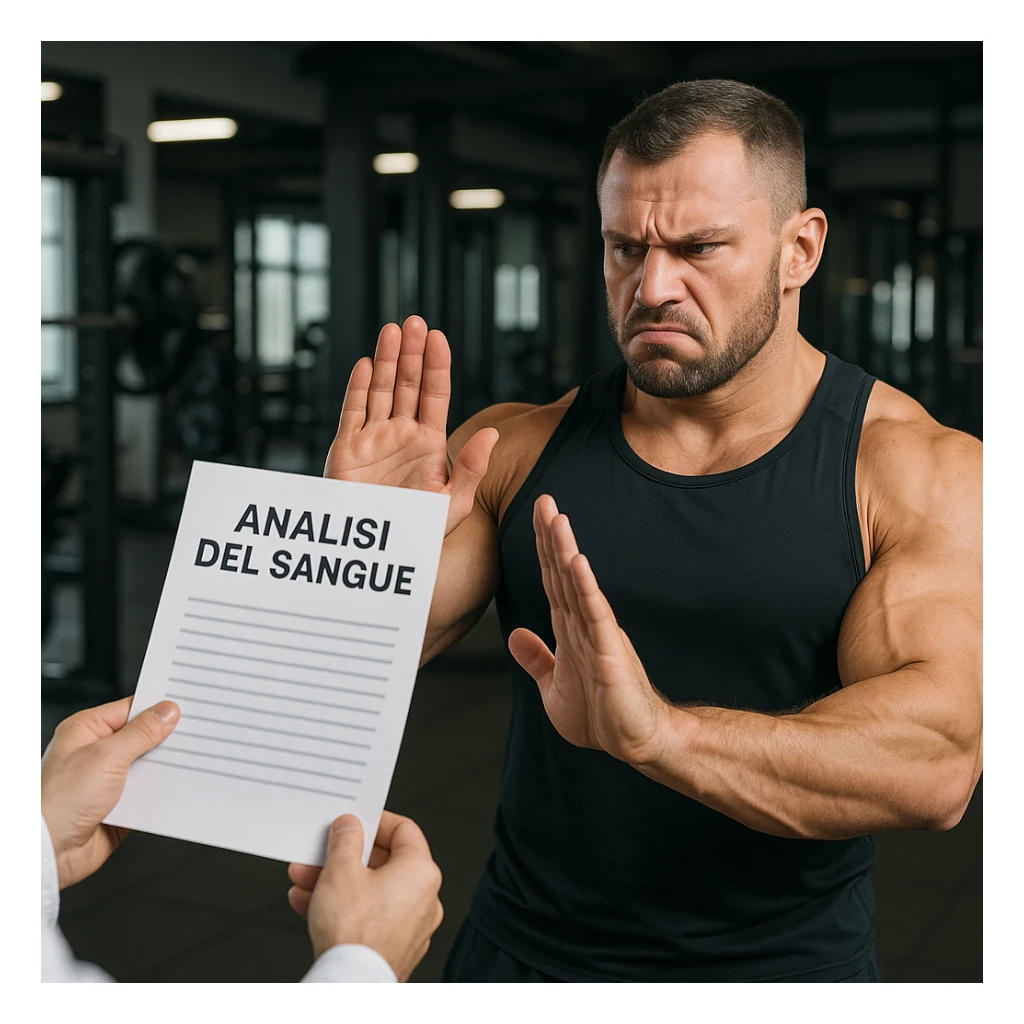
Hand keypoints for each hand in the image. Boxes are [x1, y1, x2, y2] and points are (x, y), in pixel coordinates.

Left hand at [41, 696, 180, 888]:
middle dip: (165, 740)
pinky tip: (174, 790)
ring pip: (148, 766)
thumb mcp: (107, 756)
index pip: (131, 709)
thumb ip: (141, 732)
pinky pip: (148, 794)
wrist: (47, 852)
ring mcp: (107, 781)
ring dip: (164, 769)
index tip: (185, 708)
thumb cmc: (57, 802)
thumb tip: (166, 713)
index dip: (158, 708)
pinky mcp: (118, 806)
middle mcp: (96, 753)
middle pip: (143, 738)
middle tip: (191, 737)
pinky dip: (160, 793)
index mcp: (86, 730)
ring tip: (186, 764)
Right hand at [287, 811, 442, 980]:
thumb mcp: (341, 870)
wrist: (350, 985)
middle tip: (322, 853)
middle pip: (382, 864)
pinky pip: (368, 917)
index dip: (375, 822)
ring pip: (371, 892)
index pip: (404, 830)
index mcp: (421, 872)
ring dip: (336, 883)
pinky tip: (310, 904)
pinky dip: (344, 908)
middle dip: (344, 858)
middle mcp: (424, 898)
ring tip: (305, 881)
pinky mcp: (394, 948)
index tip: (355, 822)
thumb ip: (345, 840)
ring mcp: (411, 927)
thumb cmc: (354, 933)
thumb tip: (349, 826)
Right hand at [324, 316, 497, 536]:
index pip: (434, 395)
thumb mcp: (451, 504)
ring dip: (387, 360)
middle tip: (416, 322)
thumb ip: (471, 468)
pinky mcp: (346, 449)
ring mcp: (373, 440)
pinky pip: (352, 412)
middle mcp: (401, 436)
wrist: (376, 551)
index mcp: (428, 444)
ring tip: (394, 330)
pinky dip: (358, 388)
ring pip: (381, 390)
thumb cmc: (416, 533)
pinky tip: (367, 364)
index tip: (439, 338)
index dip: (436, 366)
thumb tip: (493, 434)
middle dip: (412, 353)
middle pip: (407, 384)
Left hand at [507, 494, 674, 765]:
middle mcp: (584, 624)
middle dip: (551, 536)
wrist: (634, 742)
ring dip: (566, 550)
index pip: (552, 581)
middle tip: (543, 500)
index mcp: (570, 630)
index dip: (542, 549)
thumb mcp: (553, 687)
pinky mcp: (610, 650)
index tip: (534, 517)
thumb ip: (537, 659)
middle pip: (563, 572)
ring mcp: (598, 634)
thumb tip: (515, 636)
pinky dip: (586, 587)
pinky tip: (578, 562)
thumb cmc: (601, 716)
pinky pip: (596, 613)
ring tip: (557, 519)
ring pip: (578, 584)